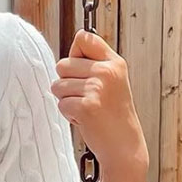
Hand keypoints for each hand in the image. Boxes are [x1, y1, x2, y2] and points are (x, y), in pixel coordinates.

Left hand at [49, 29, 147, 173]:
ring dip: (68, 100)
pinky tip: (86, 119)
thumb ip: (95, 60)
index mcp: (114, 62)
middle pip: (62, 65)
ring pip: (57, 86)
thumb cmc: (113, 112)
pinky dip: (69, 115)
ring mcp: (97, 88)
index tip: (83, 70)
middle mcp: (107, 72)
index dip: (75, 54)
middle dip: (67, 83)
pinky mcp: (87, 106)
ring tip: (88, 108)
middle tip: (88, 97)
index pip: (83, 38)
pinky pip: (61, 104)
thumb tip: (77, 37)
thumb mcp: (112, 79)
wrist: (123, 144)